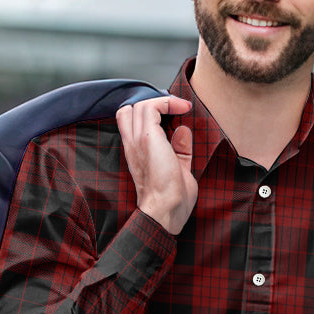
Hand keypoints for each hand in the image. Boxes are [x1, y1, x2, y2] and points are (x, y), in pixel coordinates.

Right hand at [116, 94, 195, 234]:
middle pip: (129, 110)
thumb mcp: (179, 169)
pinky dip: (167, 103)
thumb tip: (183, 131)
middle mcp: (132, 145)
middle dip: (152, 104)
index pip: (129, 122)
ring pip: (140, 105)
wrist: (165, 211)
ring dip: (163, 102)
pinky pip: (151, 107)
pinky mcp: (147, 138)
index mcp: (136, 153)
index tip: (174, 115)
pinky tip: (182, 108)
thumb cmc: (172, 200)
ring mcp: (137, 141)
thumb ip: (180, 150)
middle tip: (175, 110)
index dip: (149, 113)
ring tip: (181, 107)